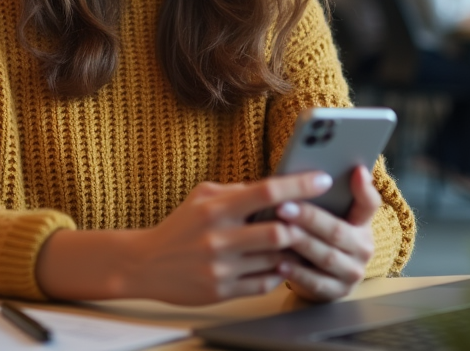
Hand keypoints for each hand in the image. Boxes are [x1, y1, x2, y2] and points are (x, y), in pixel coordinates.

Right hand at [124, 172, 332, 304]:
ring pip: (276, 261)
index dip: (300, 184)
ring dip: (292, 252)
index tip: (324, 179)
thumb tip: (276, 188)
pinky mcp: (222, 292)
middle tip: (313, 221)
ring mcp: (221, 268)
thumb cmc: (180, 226)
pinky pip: (265, 283)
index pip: (267, 191)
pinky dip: (277, 273)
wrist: (145, 264)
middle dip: (300, 227)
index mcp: (216, 208)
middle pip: (279, 233)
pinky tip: (277, 264)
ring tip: (298, 243)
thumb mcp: (203, 197)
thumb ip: (238, 191)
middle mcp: (219, 238)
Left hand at [273, 166, 379, 301]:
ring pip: (326, 256)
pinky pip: (317, 282)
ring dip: (301, 243)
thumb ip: (320, 199)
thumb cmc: (317, 238)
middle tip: (284, 207)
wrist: (321, 278)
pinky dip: (297, 273)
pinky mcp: (338, 292)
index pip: (370, 204)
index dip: (364, 189)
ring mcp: (352, 272)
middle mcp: (363, 247)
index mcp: (362, 223)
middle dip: (309, 218)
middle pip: (337, 231)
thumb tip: (300, 173)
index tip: (357, 170)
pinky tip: (280, 263)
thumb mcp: (327, 217)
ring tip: (280, 232)